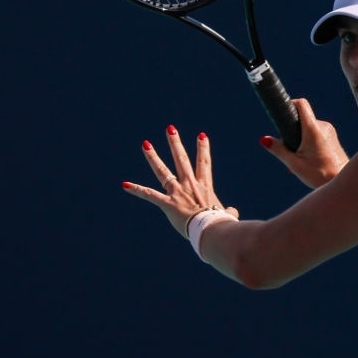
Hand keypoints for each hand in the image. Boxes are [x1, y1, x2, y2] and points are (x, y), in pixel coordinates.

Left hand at [122, 125, 238, 236]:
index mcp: (204, 186)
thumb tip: (232, 212)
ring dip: (153, 157)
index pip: (204, 163)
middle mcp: (189, 185)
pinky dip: (136, 189)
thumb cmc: (220, 222)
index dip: (203, 149)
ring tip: (145, 144)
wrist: (210, 228)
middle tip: (170, 129)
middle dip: (175, 143)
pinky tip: (124, 184)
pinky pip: (149, 195)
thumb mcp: (225, 214)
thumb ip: (229, 211)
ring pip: (162, 171)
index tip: (201, 135)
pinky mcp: (167, 204)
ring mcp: (177, 193)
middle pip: (181, 159)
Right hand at [261, 99, 348, 188]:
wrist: (343, 182)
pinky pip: (316, 133)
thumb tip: (264, 140)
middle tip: (291, 150)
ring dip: (300, 139)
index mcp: (313, 130)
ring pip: (309, 127)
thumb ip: (279, 150)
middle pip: (302, 118)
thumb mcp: (295, 164)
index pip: (301, 104)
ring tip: (300, 159)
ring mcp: (329, 131)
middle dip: (292, 131)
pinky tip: (308, 159)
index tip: (282, 114)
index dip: (290, 104)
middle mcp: (323, 126)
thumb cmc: (320, 175)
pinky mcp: (332, 137)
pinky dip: (309, 142)